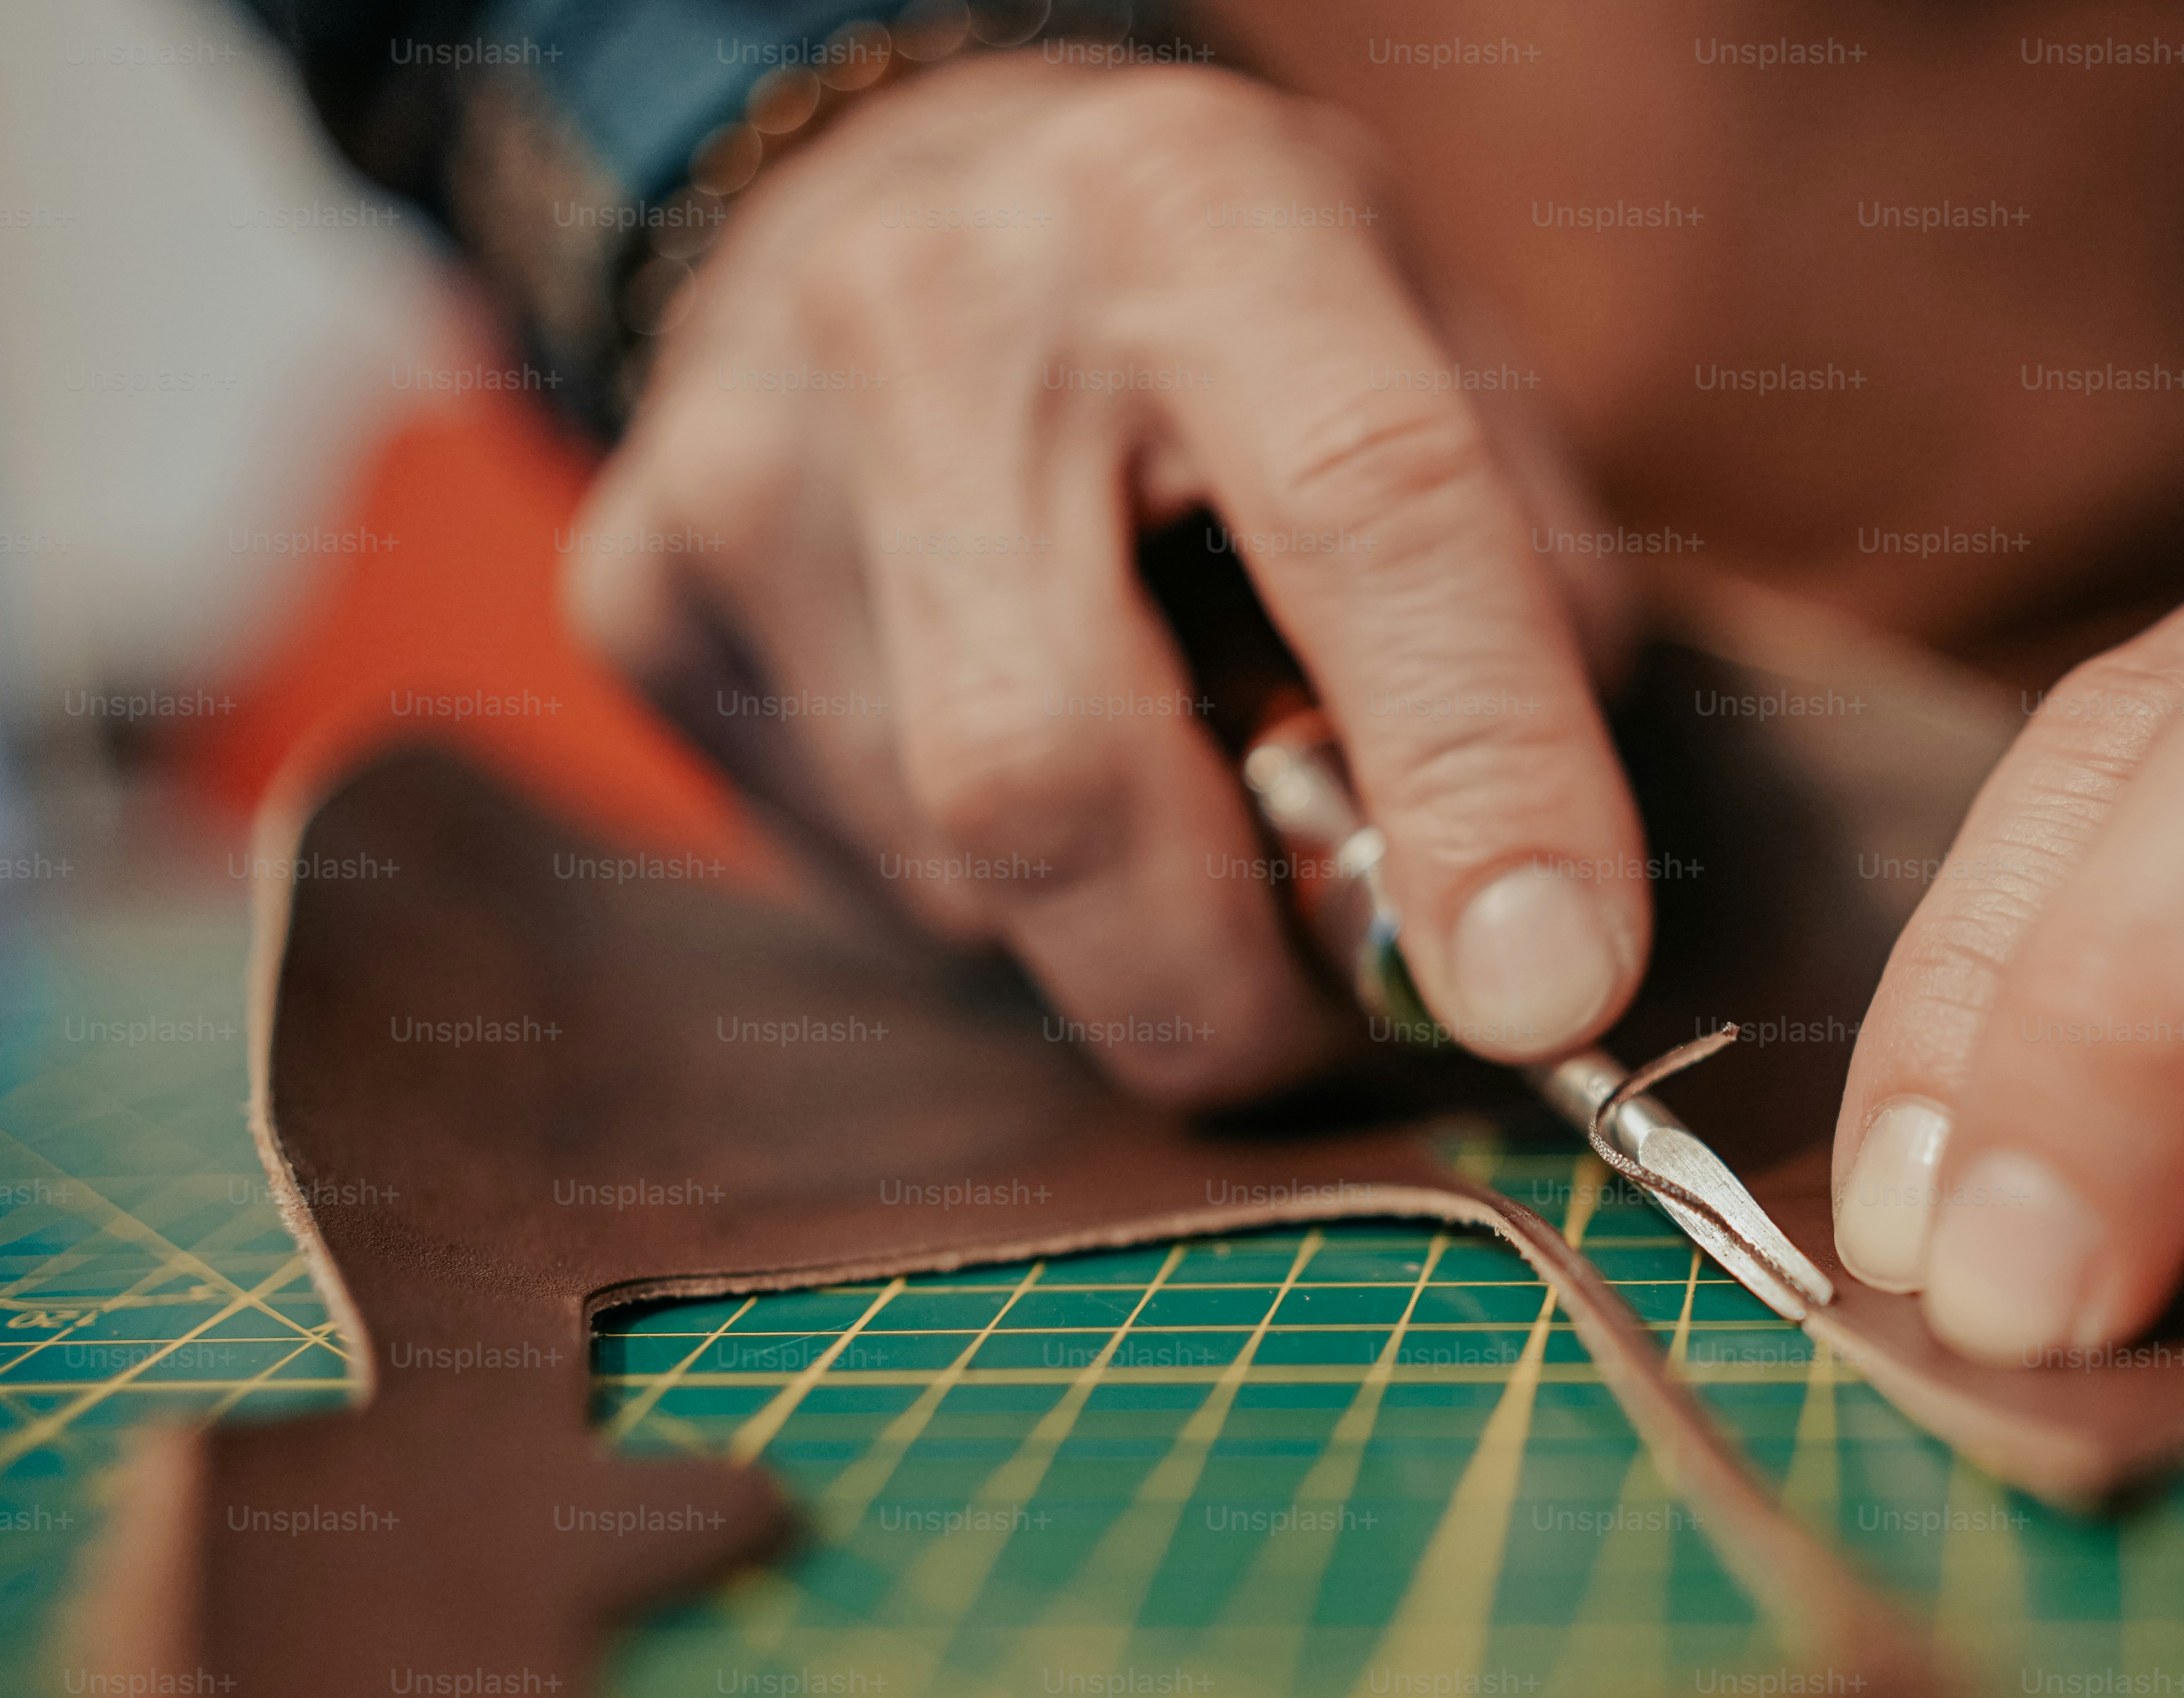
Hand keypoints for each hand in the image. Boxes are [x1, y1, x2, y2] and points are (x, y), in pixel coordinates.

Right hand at [564, 60, 1646, 1103]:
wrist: (899, 203)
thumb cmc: (1224, 328)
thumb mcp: (1433, 365)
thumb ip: (1518, 622)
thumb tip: (1519, 932)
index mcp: (1192, 210)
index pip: (1368, 511)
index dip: (1477, 780)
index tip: (1545, 991)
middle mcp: (929, 313)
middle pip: (1062, 774)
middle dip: (1226, 982)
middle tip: (1333, 1009)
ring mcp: (744, 462)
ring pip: (959, 873)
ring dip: (1115, 927)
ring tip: (1159, 777)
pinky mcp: (638, 590)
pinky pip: (856, 880)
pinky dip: (988, 897)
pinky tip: (1008, 739)